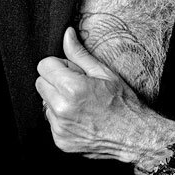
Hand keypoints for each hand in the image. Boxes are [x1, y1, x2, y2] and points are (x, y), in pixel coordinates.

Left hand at [35, 27, 174, 165]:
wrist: (134, 135)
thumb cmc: (123, 102)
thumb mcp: (104, 72)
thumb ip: (79, 53)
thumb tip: (67, 34)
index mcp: (72, 88)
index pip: (44, 65)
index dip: (60, 65)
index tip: (74, 72)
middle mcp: (62, 109)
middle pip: (40, 83)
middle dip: (55, 81)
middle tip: (78, 86)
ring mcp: (59, 127)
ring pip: (45, 103)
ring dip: (57, 100)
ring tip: (81, 104)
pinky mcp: (60, 140)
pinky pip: (51, 121)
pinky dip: (62, 118)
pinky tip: (81, 118)